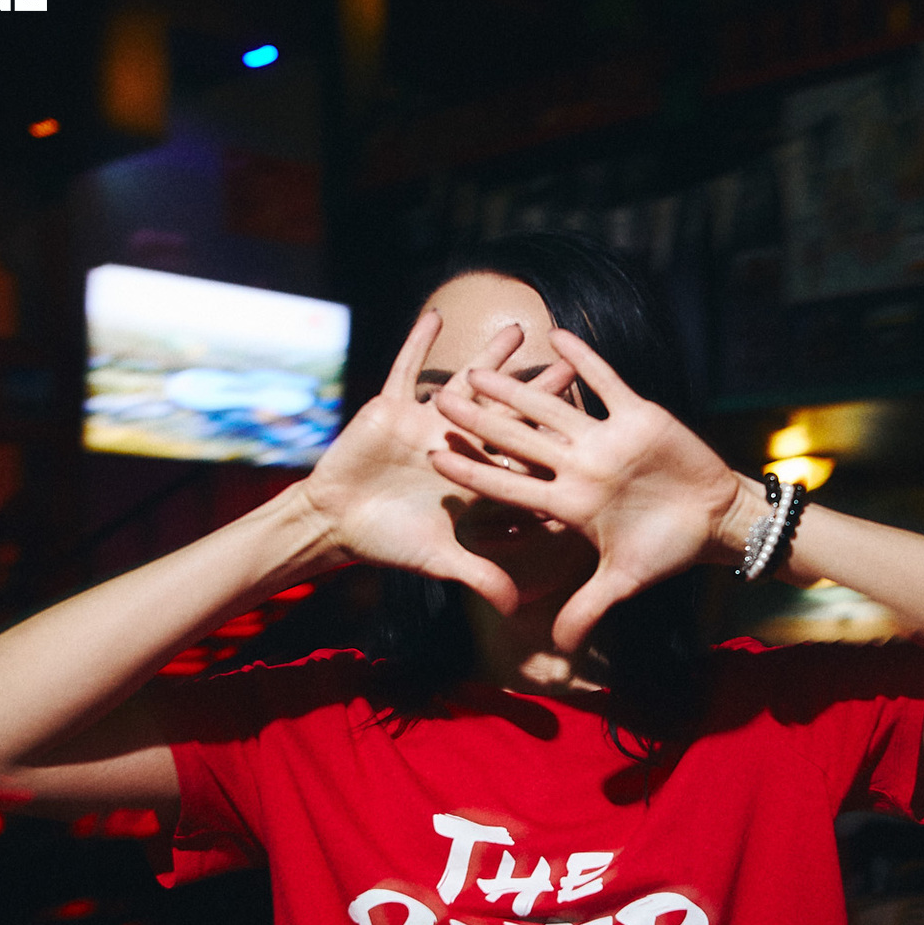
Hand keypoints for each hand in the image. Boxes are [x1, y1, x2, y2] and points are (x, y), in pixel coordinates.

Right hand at [298, 313, 574, 615]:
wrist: (337, 522)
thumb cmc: (388, 542)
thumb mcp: (437, 559)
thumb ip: (478, 576)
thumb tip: (515, 609)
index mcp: (473, 478)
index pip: (519, 459)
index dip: (550, 445)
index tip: (585, 430)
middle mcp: (456, 445)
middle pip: (505, 414)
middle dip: (535, 392)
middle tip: (570, 366)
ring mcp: (426, 422)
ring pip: (464, 384)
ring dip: (488, 358)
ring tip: (517, 330)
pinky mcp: (392, 407)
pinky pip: (406, 369)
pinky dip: (418, 345)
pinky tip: (436, 314)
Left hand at [428, 330, 741, 651]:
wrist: (715, 522)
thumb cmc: (669, 550)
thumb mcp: (624, 581)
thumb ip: (587, 607)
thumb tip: (559, 646)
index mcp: (570, 503)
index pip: (511, 484)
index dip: (474, 472)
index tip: (435, 457)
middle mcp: (580, 468)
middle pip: (520, 440)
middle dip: (481, 421)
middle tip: (439, 400)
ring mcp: (606, 439)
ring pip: (553, 407)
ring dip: (518, 387)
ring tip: (481, 366)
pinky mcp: (639, 416)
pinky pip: (607, 383)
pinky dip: (586, 361)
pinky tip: (557, 335)